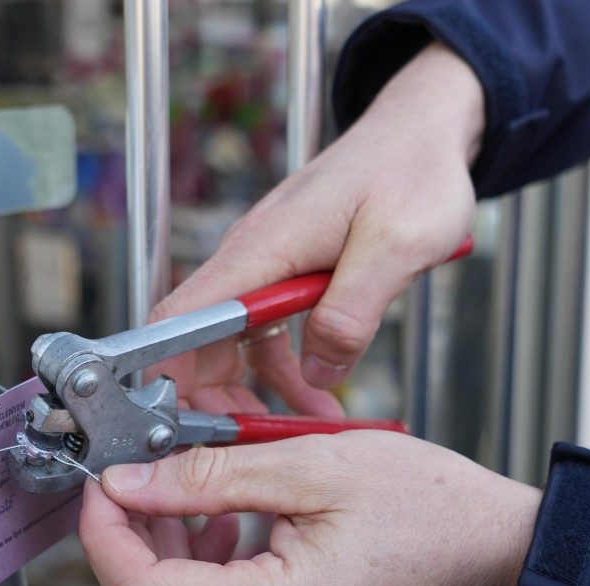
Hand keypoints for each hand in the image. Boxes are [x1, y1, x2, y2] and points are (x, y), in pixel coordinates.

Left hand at [79, 431, 538, 585]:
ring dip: (163, 559)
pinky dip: (201, 577)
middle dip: (128, 546)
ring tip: (187, 497)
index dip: (107, 538)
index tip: (105, 488)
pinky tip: (223, 527)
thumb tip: (130, 483)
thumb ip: (209, 475)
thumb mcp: (310, 464)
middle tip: (140, 483)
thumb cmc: (428, 503)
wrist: (489, 548)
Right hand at [149, 42, 485, 414]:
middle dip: (209, 399)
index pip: (180, 317)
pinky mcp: (290, 272)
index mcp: (262, 248)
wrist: (427, 133)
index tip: (171, 424)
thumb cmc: (413, 172)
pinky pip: (271, 333)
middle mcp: (253, 257)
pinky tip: (318, 395)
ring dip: (253, 391)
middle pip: (197, 342)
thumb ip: (352, 313)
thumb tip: (316, 370)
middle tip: (244, 447)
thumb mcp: (397, 247)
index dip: (163, 374)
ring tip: (288, 433)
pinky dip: (288, 369)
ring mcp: (269, 265)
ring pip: (234, 343)